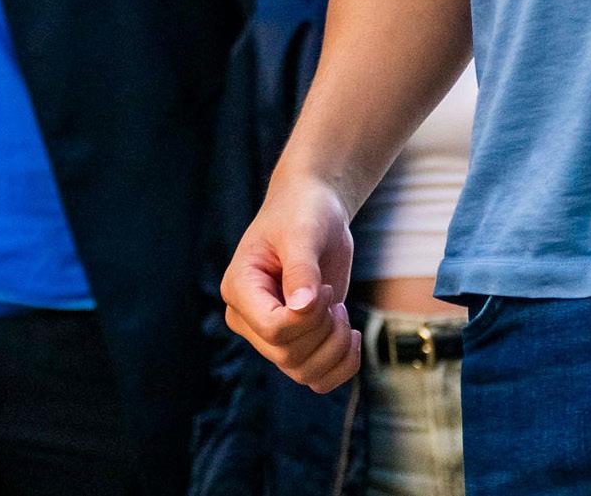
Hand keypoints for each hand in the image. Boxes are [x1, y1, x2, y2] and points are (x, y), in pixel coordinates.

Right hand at [220, 168, 359, 391]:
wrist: (313, 211)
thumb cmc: (303, 213)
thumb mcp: (303, 232)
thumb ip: (302, 269)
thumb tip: (302, 308)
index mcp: (239, 288)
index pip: (273, 329)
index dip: (309, 318)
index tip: (324, 287)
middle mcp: (249, 318)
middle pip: (288, 355)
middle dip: (325, 331)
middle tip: (333, 294)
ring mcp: (271, 335)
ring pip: (303, 373)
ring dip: (336, 349)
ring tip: (341, 312)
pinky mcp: (296, 342)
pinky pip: (316, 378)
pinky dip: (342, 365)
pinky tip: (352, 335)